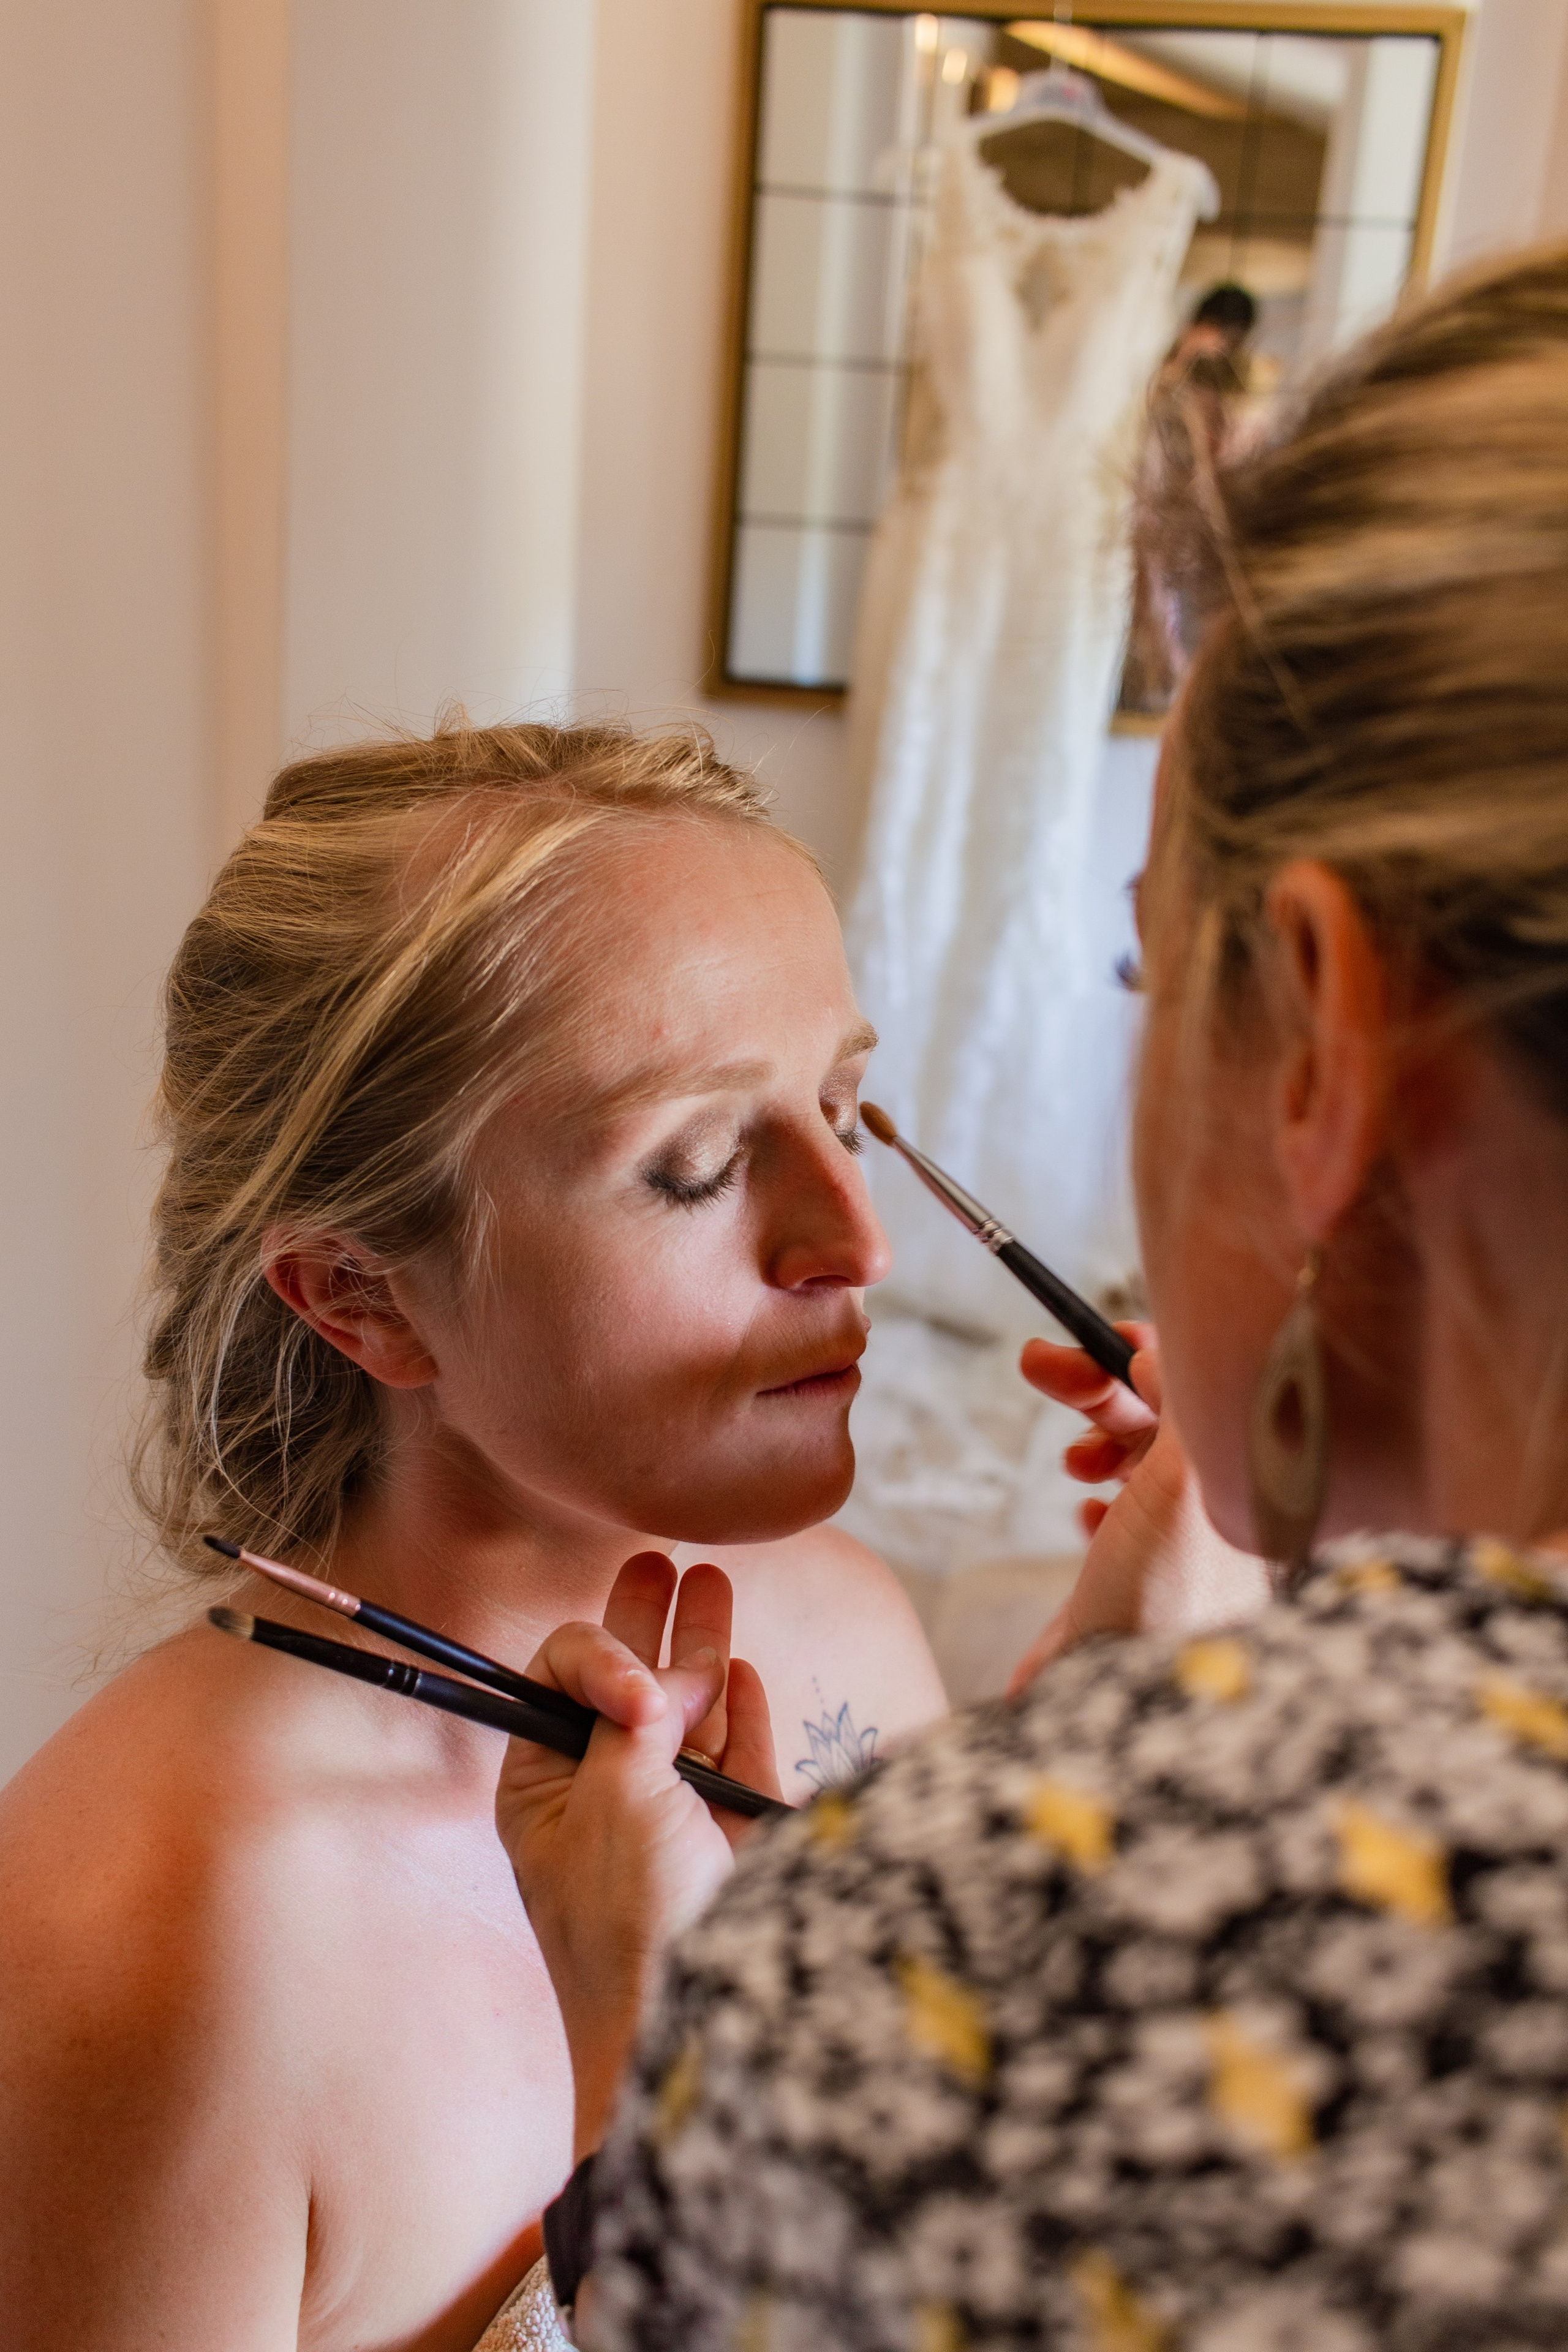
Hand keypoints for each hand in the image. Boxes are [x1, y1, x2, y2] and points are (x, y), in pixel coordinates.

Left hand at [494, 1553, 781, 2157]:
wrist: (698, 2030)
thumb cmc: (630, 1921)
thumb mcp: (612, 1797)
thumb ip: (635, 1719)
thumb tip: (668, 1673)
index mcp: (544, 1793)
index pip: (561, 1684)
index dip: (602, 1656)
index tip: (643, 1689)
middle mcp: (605, 1801)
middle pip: (624, 1690)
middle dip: (645, 1623)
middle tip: (660, 1557)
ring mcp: (675, 1824)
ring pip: (691, 1717)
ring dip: (702, 1649)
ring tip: (714, 1584)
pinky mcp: (738, 1846)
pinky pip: (738, 1764)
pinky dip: (742, 1715)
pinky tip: (741, 1671)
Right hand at [1006, 1325, 1269, 1696]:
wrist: (1124, 1713)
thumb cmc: (1165, 1600)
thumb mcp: (1182, 1479)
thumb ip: (1181, 1405)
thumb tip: (1160, 1351)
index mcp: (1253, 1486)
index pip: (1205, 1392)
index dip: (1149, 1352)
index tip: (1097, 1334)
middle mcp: (1230, 1518)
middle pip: (1165, 1422)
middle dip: (1100, 1389)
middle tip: (1037, 1363)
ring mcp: (1188, 1559)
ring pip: (1141, 1466)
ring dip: (1097, 1443)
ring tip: (1073, 1466)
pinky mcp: (1144, 1594)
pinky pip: (1127, 1525)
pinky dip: (1102, 1504)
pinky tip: (1087, 1515)